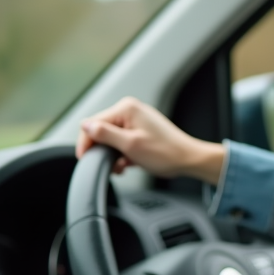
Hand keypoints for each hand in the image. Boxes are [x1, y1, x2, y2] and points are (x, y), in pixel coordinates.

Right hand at [75, 97, 224, 184]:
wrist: (188, 159)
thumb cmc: (165, 152)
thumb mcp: (130, 145)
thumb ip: (105, 134)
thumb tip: (85, 125)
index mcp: (126, 109)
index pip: (93, 123)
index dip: (87, 142)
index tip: (85, 158)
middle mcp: (130, 110)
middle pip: (101, 130)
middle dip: (103, 150)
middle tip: (111, 166)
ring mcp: (137, 120)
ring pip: (111, 138)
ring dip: (113, 154)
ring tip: (123, 166)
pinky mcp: (141, 130)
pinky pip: (122, 141)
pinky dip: (122, 153)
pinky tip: (129, 163)